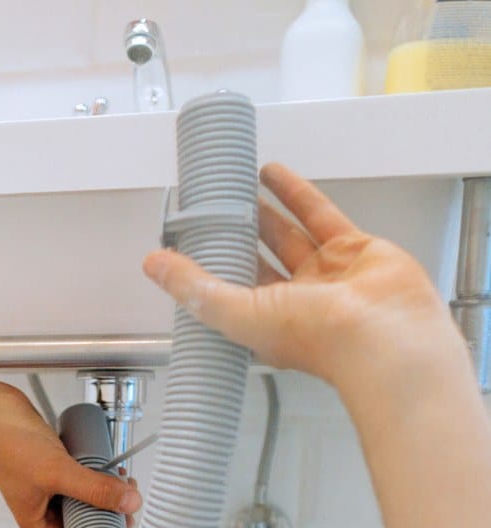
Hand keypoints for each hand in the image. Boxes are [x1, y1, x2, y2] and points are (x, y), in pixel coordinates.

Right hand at [0, 377, 141, 527]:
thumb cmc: (8, 446)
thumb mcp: (58, 473)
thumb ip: (94, 488)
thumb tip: (128, 502)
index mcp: (37, 521)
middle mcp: (42, 506)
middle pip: (81, 520)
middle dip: (107, 513)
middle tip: (128, 503)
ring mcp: (46, 484)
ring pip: (82, 496)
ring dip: (103, 491)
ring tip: (122, 482)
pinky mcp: (51, 462)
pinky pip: (78, 474)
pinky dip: (94, 472)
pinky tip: (109, 465)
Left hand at [143, 162, 452, 390]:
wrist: (385, 333)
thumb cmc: (320, 339)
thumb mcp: (239, 314)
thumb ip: (196, 288)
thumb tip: (154, 266)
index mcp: (265, 327)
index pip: (226, 296)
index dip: (207, 273)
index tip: (185, 248)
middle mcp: (294, 305)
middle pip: (255, 263)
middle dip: (233, 238)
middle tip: (211, 211)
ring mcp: (325, 277)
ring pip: (286, 237)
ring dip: (262, 212)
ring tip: (237, 187)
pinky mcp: (351, 250)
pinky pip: (319, 216)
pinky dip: (295, 194)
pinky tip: (273, 174)